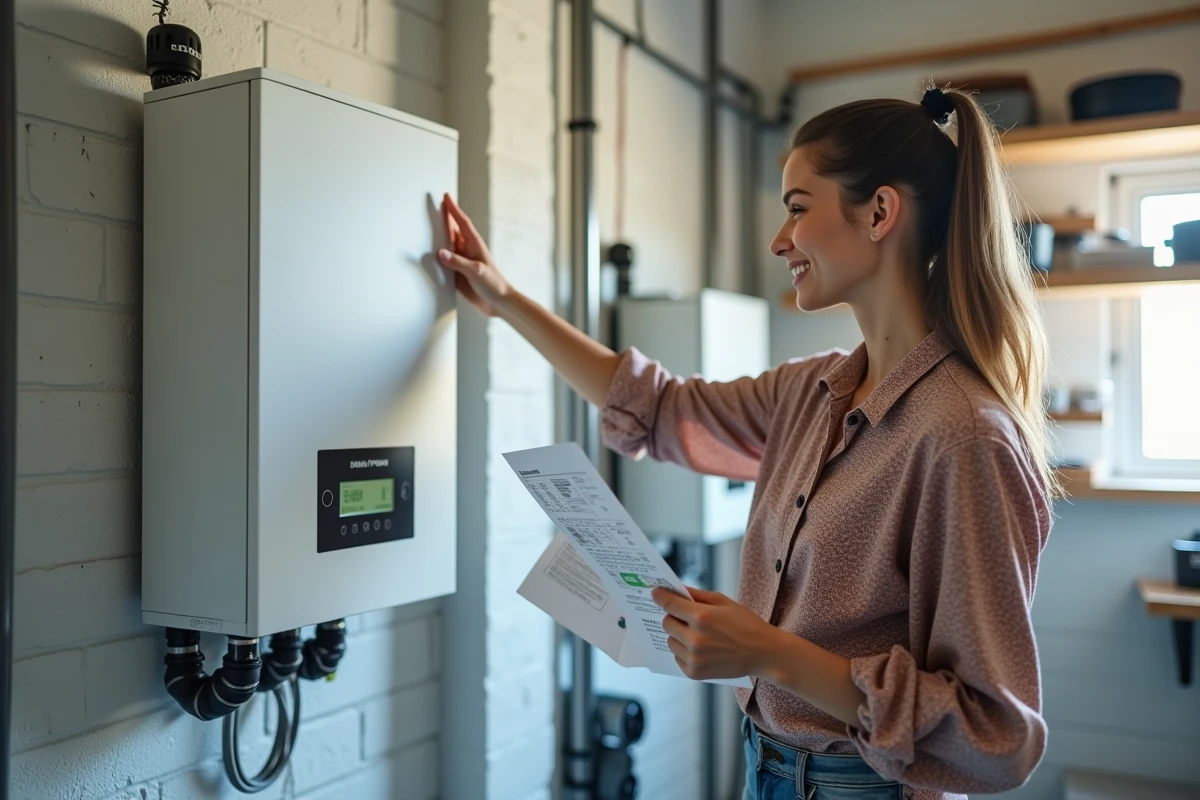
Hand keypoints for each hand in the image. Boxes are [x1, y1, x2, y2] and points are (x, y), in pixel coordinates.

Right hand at [438, 193, 512, 316]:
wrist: (499, 303)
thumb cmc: (494, 285)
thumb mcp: (476, 271)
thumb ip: (458, 262)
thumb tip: (440, 253)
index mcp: (474, 245)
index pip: (461, 223)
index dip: (453, 209)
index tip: (446, 197)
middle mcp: (467, 251)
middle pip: (452, 230)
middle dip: (445, 217)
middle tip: (435, 204)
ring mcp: (462, 261)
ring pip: (447, 245)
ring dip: (439, 235)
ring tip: (428, 224)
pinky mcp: (458, 273)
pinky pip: (444, 261)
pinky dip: (437, 256)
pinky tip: (429, 254)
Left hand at [651, 585, 777, 681]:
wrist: (762, 653)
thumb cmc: (745, 624)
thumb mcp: (723, 602)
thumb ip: (697, 595)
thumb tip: (675, 589)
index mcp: (702, 617)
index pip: (670, 604)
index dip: (660, 596)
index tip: (655, 592)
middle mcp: (695, 639)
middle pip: (666, 623)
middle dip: (673, 617)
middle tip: (685, 617)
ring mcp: (694, 658)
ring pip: (670, 641)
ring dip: (677, 635)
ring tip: (696, 634)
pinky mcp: (695, 672)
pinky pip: (677, 657)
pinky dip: (683, 652)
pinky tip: (700, 649)